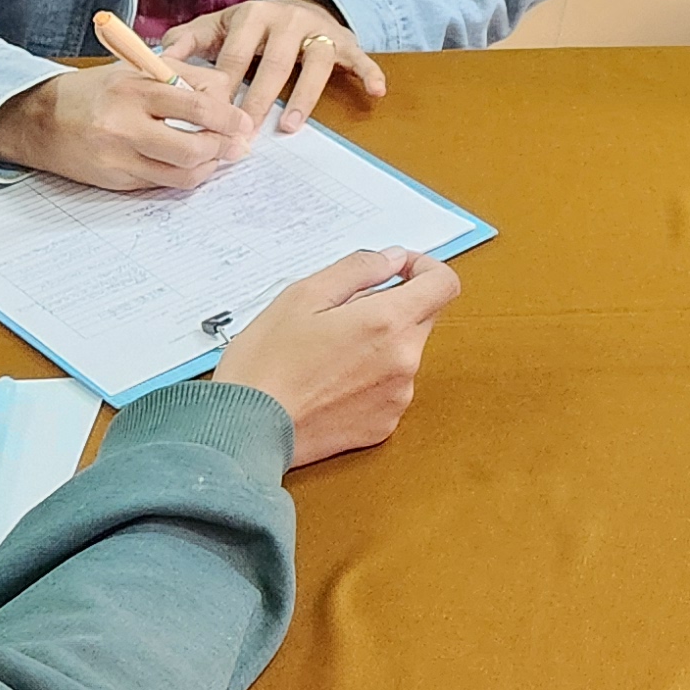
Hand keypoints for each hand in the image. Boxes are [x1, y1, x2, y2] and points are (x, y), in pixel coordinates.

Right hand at [0, 60, 260, 191]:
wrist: (39, 120)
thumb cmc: (95, 90)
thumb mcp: (135, 69)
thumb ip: (182, 76)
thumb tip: (226, 96)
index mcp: (133, 89)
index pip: (195, 105)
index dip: (228, 117)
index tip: (244, 122)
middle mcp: (125, 125)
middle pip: (192, 148)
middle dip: (224, 148)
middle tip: (238, 144)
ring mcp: (119, 158)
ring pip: (181, 174)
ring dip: (209, 167)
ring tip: (218, 155)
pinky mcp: (115, 180)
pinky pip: (162, 184)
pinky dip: (184, 176)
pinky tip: (191, 164)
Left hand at [160, 0, 385, 131]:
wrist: (300, 4)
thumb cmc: (252, 26)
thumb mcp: (217, 26)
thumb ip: (187, 41)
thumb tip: (158, 60)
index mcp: (251, 15)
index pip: (235, 55)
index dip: (224, 87)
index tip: (212, 116)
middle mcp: (287, 18)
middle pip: (274, 63)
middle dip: (259, 100)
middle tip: (246, 133)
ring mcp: (319, 30)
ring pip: (315, 63)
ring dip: (304, 97)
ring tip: (290, 127)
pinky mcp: (345, 40)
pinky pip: (360, 57)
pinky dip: (369, 73)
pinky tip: (375, 92)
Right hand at [215, 247, 464, 467]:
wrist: (246, 430)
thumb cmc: (266, 363)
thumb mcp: (302, 296)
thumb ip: (356, 270)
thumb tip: (391, 259)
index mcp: (388, 323)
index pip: (444, 284)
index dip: (424, 269)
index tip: (397, 271)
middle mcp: (404, 361)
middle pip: (423, 317)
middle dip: (392, 306)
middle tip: (341, 313)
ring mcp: (398, 396)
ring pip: (404, 353)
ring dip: (379, 344)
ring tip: (327, 353)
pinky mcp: (385, 424)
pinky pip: (391, 387)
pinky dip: (370, 378)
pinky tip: (330, 383)